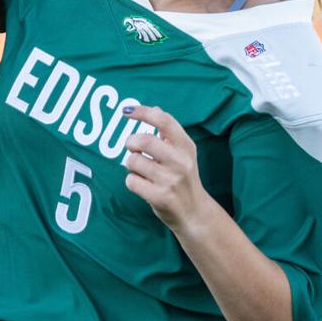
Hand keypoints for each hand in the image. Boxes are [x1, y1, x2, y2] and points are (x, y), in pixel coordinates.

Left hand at [121, 105, 211, 229]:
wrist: (195, 212)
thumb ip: (169, 134)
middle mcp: (181, 161)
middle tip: (133, 148)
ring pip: (133, 162)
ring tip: (143, 172)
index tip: (126, 111)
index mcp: (186, 146)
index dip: (143, 112)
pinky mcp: (161, 197)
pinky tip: (144, 186)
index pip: (164, 121)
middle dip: (131, 143)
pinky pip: (131, 181)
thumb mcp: (184, 154)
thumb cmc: (184, 179)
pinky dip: (133, 182)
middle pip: (144, 141)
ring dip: (132, 166)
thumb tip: (156, 108)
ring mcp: (171, 180)